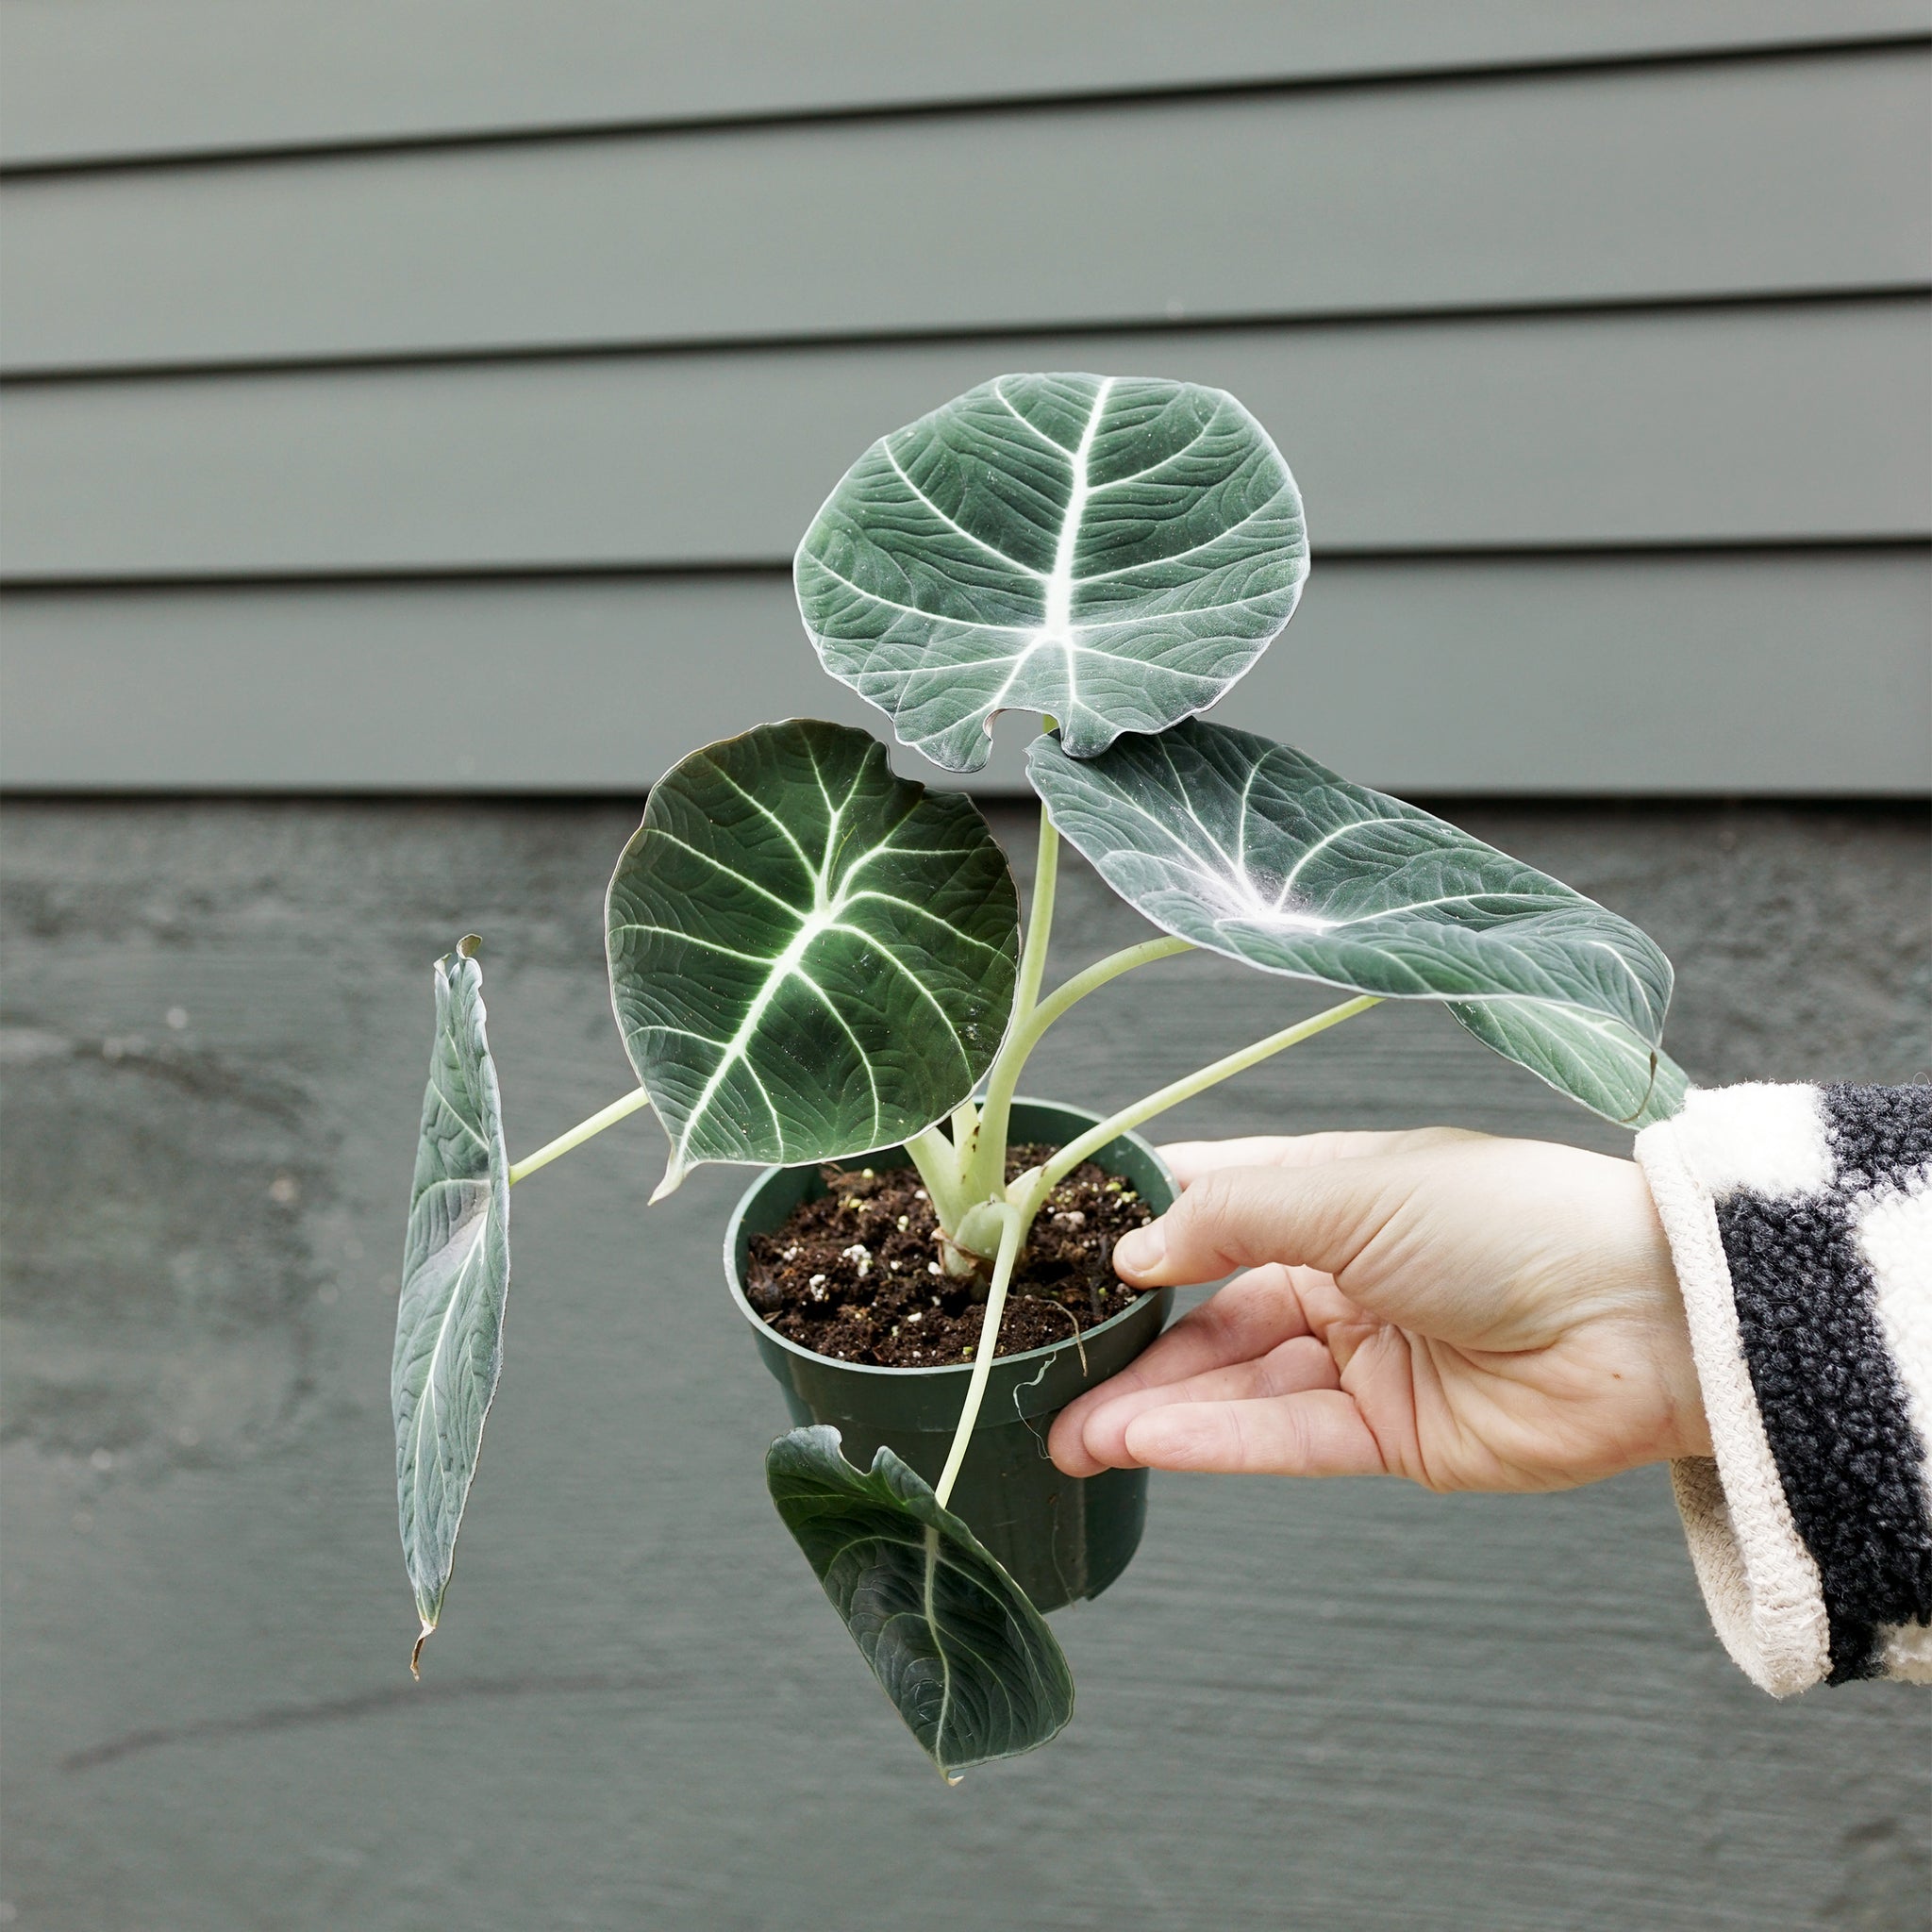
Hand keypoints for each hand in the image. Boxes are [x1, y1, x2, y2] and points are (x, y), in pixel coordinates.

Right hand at [1050, 1129, 1709, 1491]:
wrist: (1644, 1319)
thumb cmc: (1508, 1219)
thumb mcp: (1352, 1191)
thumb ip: (1233, 1220)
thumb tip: (1134, 1251)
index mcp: (1336, 1191)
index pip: (1212, 1202)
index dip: (1137, 1226)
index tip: (1055, 1249)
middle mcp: (1342, 1272)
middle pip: (1211, 1310)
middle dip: (1129, 1342)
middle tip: (1044, 1367)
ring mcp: (1365, 1356)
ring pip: (1236, 1383)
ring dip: (1151, 1405)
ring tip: (1067, 1428)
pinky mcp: (1392, 1434)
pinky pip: (1282, 1438)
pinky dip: (1209, 1441)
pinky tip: (1139, 1442)